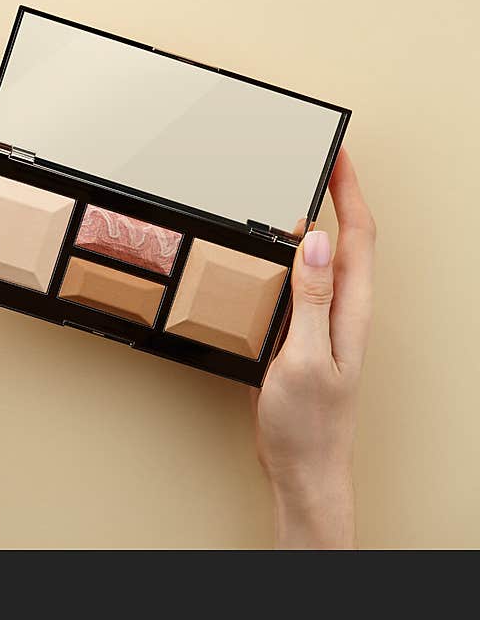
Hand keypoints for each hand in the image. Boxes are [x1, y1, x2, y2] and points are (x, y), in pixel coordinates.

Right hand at [251, 150, 374, 548]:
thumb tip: (316, 241)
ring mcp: (319, 321)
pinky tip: (260, 255)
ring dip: (304, 223)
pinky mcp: (298, 334)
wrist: (302, 466)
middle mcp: (340, 309)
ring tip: (281, 195)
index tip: (337, 153)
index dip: (351, 189)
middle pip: (343, 238)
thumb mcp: (306, 358)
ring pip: (316, 259)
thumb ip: (311, 300)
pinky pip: (293, 284)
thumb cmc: (309, 423)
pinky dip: (280, 259)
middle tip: (309, 161)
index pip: (359, 235)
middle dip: (334, 193)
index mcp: (350, 309)